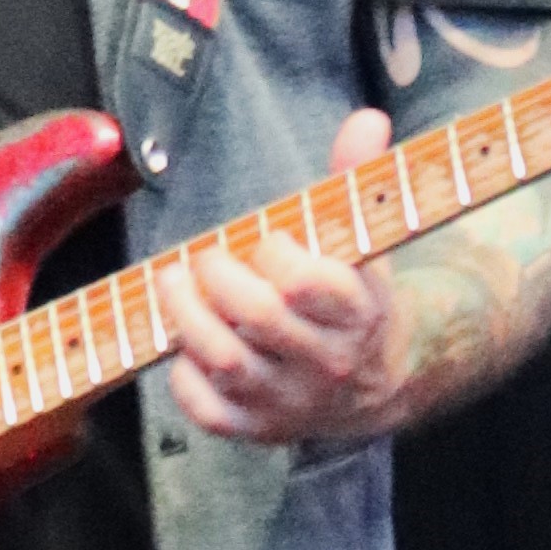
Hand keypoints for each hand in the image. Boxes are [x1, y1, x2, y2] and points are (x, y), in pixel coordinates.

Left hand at [168, 107, 413, 448]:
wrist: (377, 382)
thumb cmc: (354, 296)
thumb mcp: (365, 240)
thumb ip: (358, 179)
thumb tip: (367, 119)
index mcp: (358, 312)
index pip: (307, 283)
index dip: (273, 253)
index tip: (264, 240)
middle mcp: (327, 363)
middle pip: (257, 317)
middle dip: (217, 277)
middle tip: (203, 256)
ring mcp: (291, 401)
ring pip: (225, 362)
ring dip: (186, 317)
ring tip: (173, 283)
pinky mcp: (259, 429)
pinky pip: (208, 411)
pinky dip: (183, 377)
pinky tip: (183, 346)